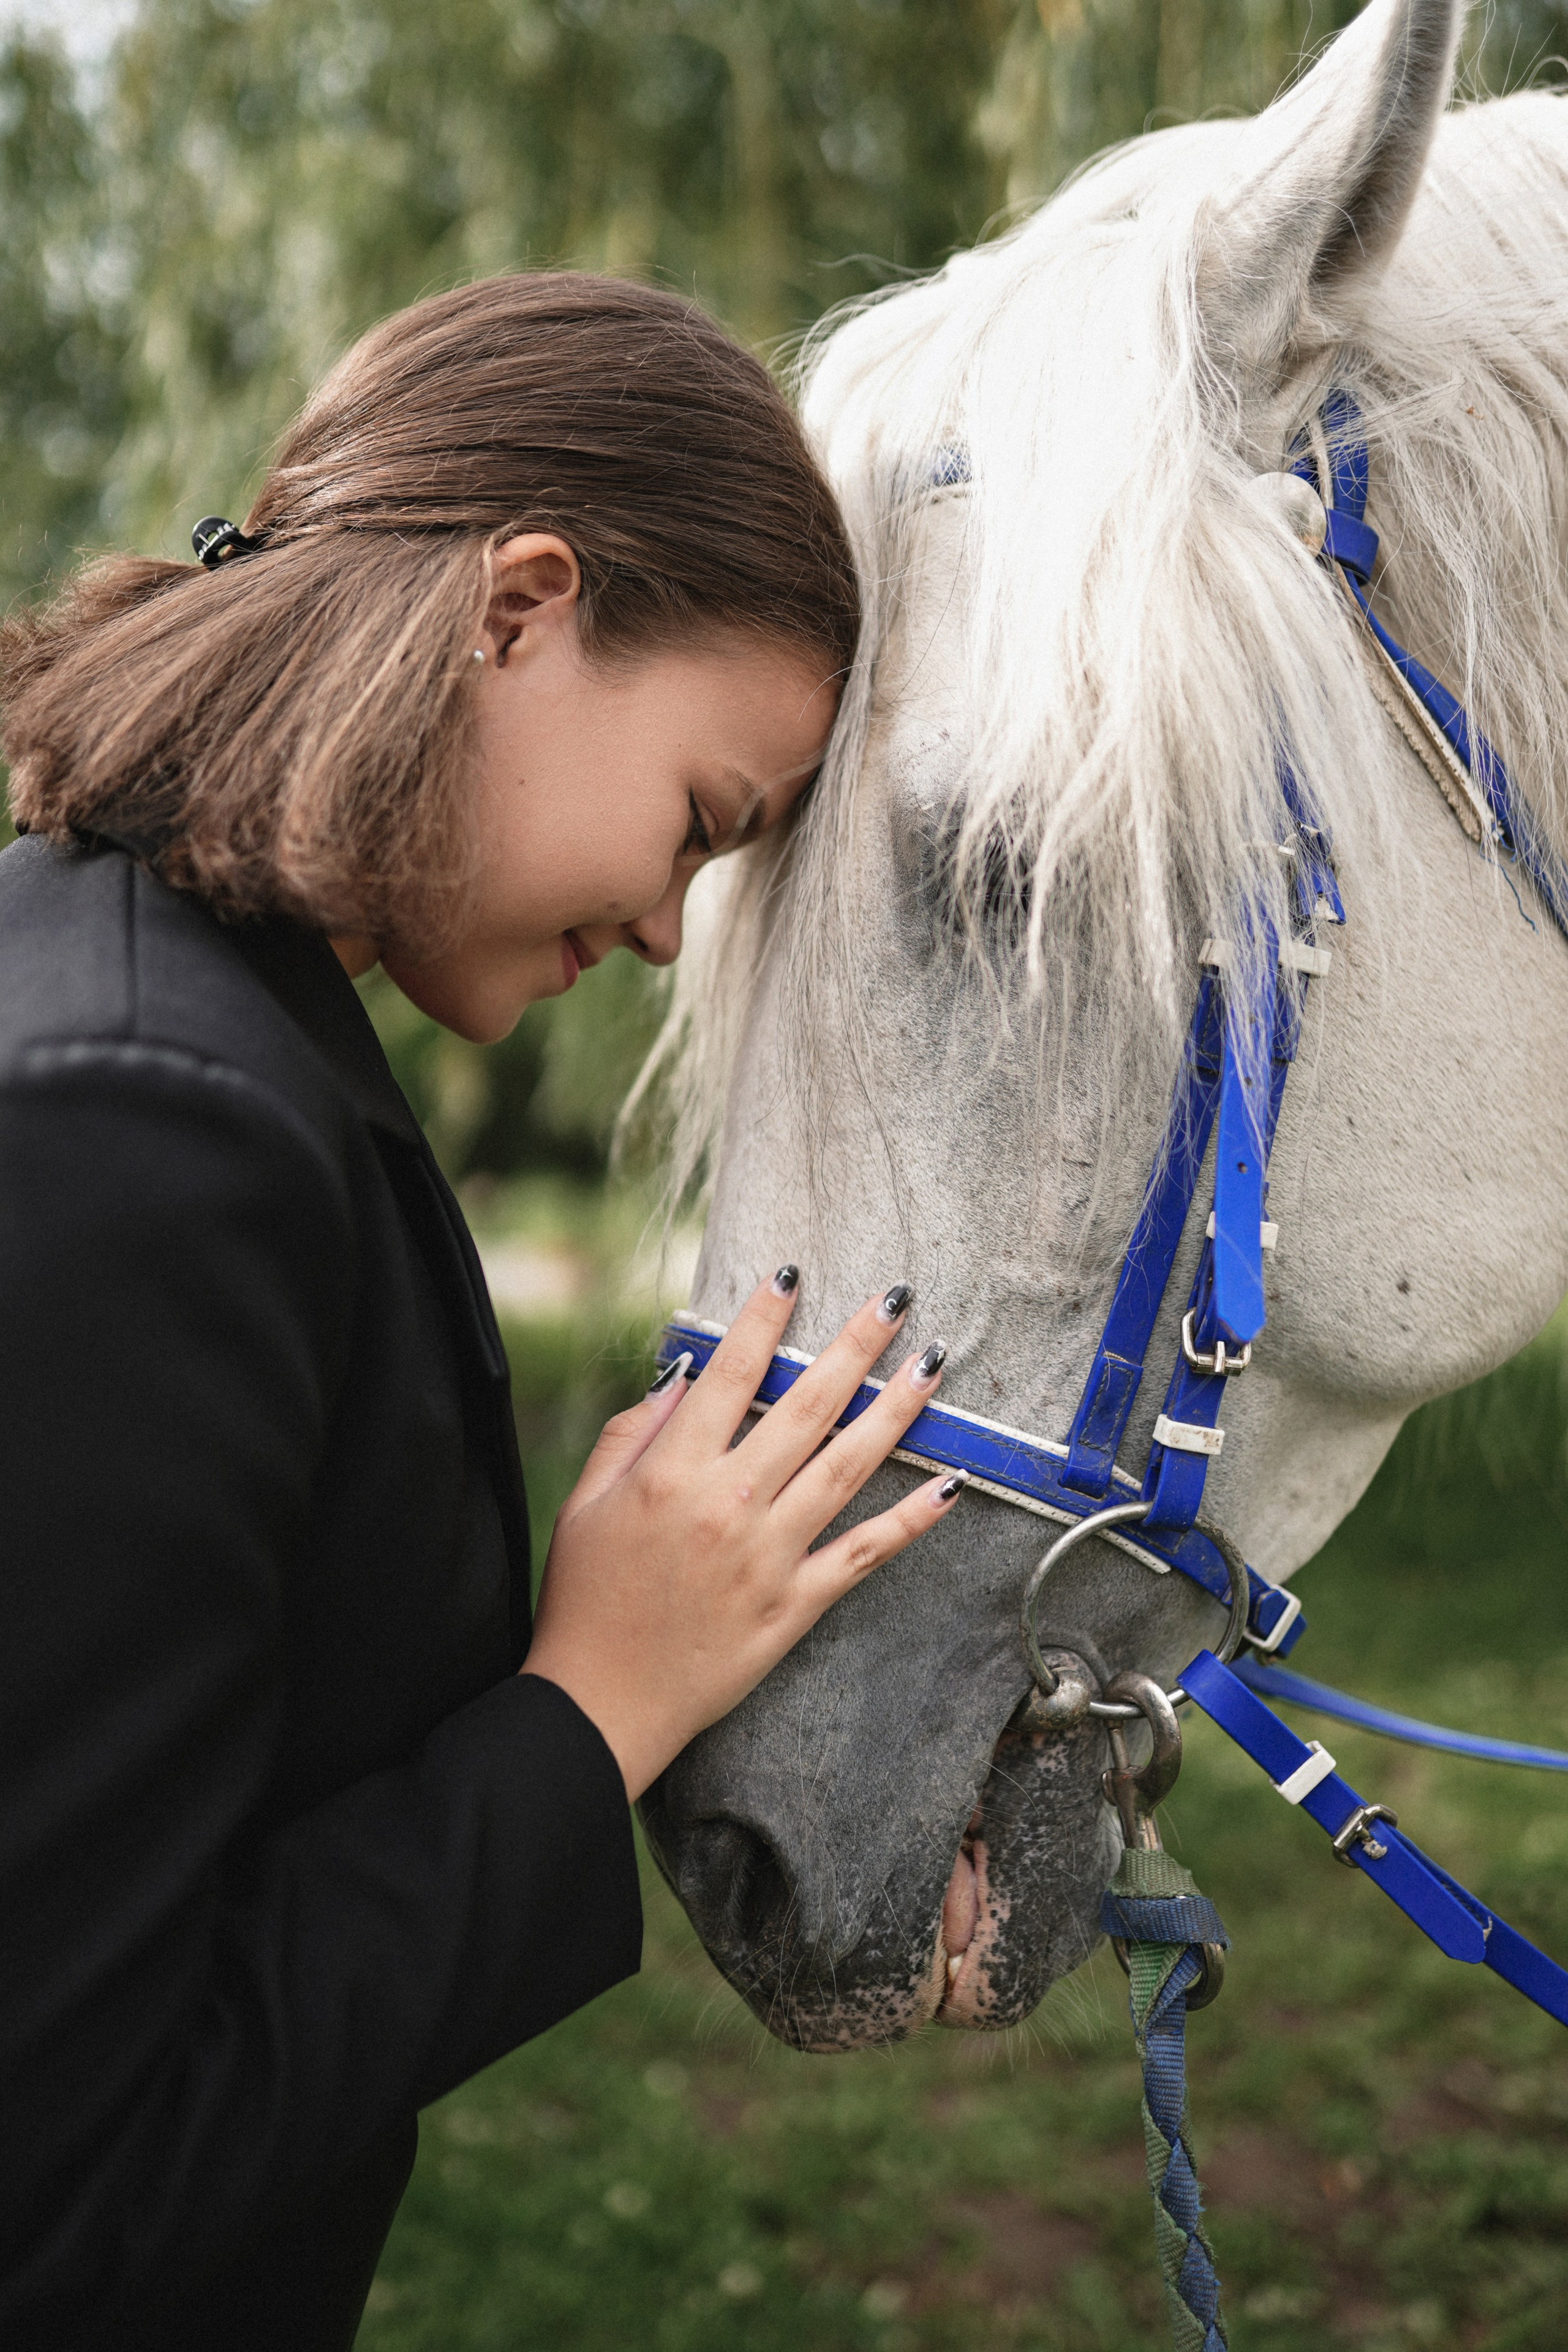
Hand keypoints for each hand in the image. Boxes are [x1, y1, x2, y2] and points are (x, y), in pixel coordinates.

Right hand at [521, 1270, 963, 1799]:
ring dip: (897, 1411)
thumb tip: (683, 1377)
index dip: (764, 1318)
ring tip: (934, 1366)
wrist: (597, 1704)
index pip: (731, 1373)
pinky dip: (911, 1520)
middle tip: (895, 1300)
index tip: (792, 1274)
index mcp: (672, 1472)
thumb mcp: (585, 1502)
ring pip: (847, 1467)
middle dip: (856, 1345)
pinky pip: (863, 1553)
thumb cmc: (582, 1600)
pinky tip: (949, 1484)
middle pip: (807, 1407)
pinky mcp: (793, 1605)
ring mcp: (768, 1556)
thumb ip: (632, 1433)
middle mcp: (728, 1504)